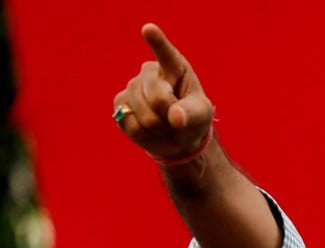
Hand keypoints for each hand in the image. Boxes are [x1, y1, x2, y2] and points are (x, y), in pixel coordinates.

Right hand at [112, 23, 214, 160]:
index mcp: (174, 66)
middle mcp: (150, 72)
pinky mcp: (120, 104)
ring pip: (142, 114)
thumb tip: (175, 118)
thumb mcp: (201, 115)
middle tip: (176, 119)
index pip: (165, 52)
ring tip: (164, 124)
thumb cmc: (193, 119)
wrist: (178, 138)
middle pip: (157, 97)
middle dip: (169, 116)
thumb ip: (190, 114)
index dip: (157, 41)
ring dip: (158, 128)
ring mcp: (132, 87)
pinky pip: (130, 124)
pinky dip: (144, 135)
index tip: (148, 29)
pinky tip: (150, 130)